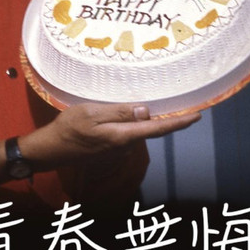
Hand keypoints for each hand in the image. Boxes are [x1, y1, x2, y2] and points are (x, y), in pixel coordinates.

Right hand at [22, 102, 200, 168]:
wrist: (51, 150)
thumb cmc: (68, 128)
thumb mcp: (91, 113)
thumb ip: (119, 112)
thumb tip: (146, 111)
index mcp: (122, 136)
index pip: (157, 128)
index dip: (179, 122)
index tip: (198, 115)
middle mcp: (124, 146)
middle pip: (150, 130)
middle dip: (166, 118)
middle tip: (179, 100)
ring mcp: (118, 150)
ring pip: (137, 131)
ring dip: (144, 119)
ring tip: (148, 100)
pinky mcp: (111, 149)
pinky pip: (127, 134)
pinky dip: (130, 124)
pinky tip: (125, 113)